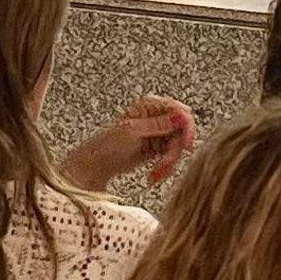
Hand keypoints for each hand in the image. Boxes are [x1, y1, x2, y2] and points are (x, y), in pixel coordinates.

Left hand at [63, 97, 197, 188]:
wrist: (95, 166)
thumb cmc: (106, 145)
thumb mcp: (133, 132)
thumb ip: (159, 124)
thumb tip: (180, 116)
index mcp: (149, 106)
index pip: (179, 111)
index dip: (186, 128)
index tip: (185, 144)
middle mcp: (155, 117)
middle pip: (181, 131)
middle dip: (175, 151)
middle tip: (165, 164)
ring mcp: (157, 134)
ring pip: (177, 146)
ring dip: (169, 163)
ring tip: (157, 173)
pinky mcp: (156, 150)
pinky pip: (170, 157)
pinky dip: (165, 167)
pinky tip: (156, 173)